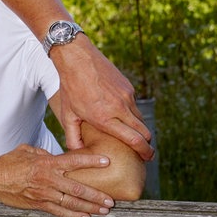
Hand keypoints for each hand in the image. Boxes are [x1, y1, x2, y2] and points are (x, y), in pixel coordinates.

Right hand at [0, 145, 114, 216]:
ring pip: (71, 203)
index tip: (106, 162)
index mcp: (46, 163)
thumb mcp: (27, 150)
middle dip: (96, 195)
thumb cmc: (9, 162)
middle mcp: (48, 179)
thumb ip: (44, 152)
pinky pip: (59, 212)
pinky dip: (74, 216)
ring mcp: (44, 194)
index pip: (73, 161)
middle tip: (110, 200)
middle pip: (77, 189)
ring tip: (104, 210)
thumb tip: (56, 156)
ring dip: (89, 208)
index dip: (91, 161)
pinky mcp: (39, 205)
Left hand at [51, 38, 153, 159]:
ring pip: (141, 119)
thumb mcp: (68, 115)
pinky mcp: (128, 87)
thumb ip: (73, 137)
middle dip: (148, 145)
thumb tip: (77, 152)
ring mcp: (126, 96)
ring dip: (140, 130)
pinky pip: (135, 105)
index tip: (147, 158)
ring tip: (134, 136)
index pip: (134, 140)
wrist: (77, 58)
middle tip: (146, 153)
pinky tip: (123, 116)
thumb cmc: (70, 87)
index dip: (144, 152)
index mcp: (105, 118)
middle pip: (145, 132)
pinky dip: (132, 114)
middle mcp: (119, 108)